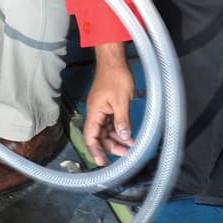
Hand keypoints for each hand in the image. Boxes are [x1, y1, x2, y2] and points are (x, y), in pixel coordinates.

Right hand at [82, 44, 137, 165]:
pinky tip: (130, 135)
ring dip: (117, 139)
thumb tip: (124, 137)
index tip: (102, 162)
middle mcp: (96, 112)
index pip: (90, 136)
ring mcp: (103, 109)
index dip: (95, 151)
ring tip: (131, 146)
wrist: (115, 60)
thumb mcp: (121, 101)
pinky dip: (120, 129)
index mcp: (94, 112)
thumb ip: (122, 121)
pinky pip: (113, 122)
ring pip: (107, 130)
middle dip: (111, 146)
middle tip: (126, 154)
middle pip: (100, 136)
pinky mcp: (109, 106)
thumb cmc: (115, 76)